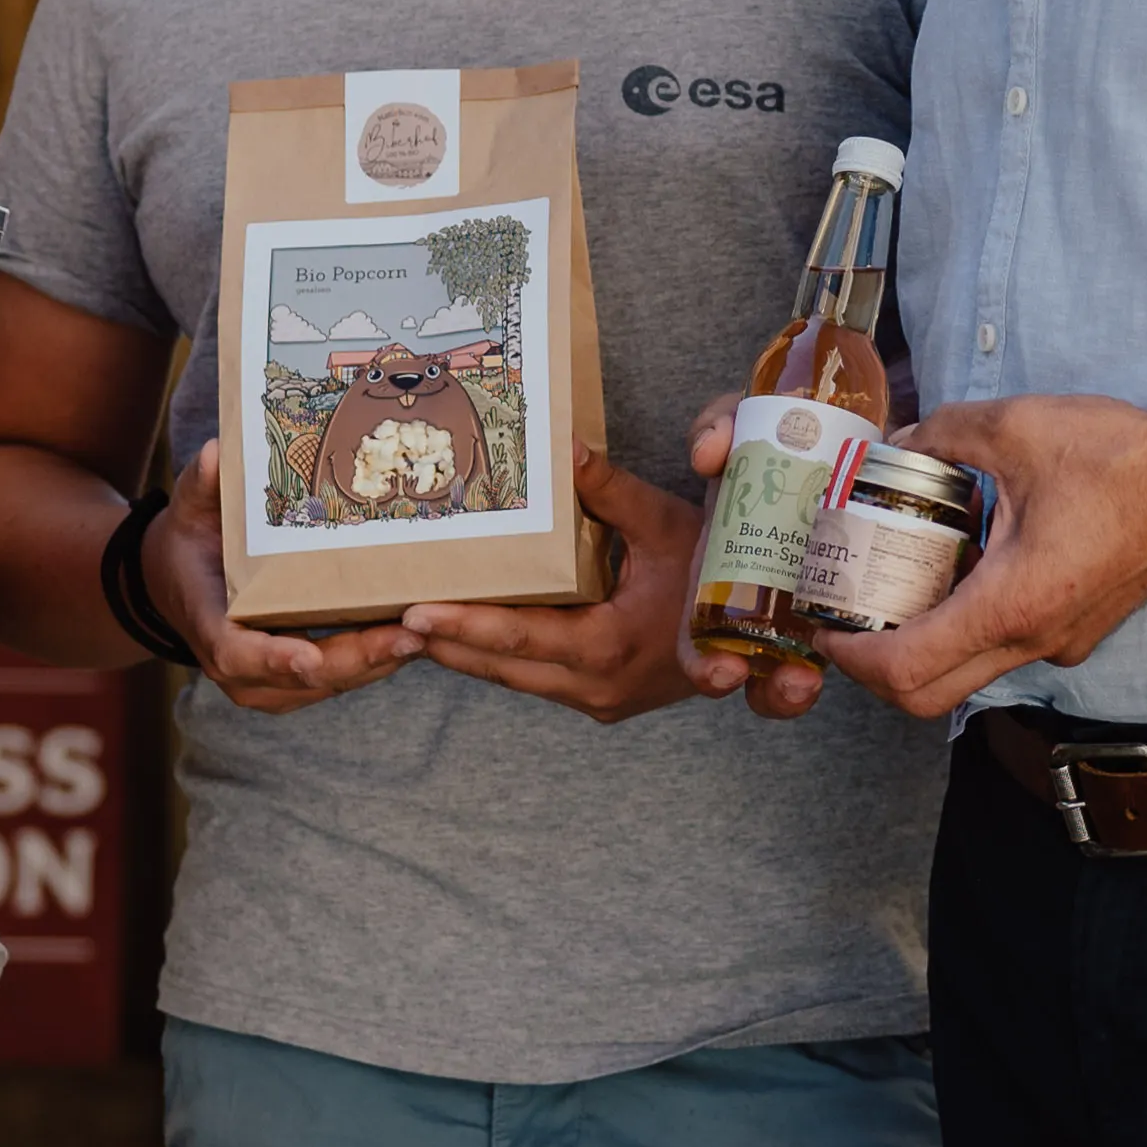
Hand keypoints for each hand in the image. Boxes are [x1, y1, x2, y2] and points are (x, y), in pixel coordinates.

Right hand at [151, 437, 425, 715]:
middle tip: (409, 636)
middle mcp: (235, 665)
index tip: (308, 658)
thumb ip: (201, 484)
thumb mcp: (190, 507)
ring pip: (329, 683)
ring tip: (427, 635)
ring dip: (377, 664)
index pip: (234, 653)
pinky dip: (377, 663)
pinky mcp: (294, 682)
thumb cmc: (192, 539)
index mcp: (207, 622)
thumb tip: (214, 453)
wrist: (179, 579)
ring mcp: (265, 682)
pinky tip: (418, 638)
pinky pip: (339, 680)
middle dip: (357, 659)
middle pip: (301, 677)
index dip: (271, 660)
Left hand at [404, 453, 726, 722]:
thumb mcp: (666, 525)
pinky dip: (499, 656)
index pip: (518, 640)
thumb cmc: (718, 574)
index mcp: (609, 649)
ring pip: (514, 679)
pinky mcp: (603, 698)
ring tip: (410, 624)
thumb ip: (610, 491)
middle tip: (383, 619)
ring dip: (465, 652)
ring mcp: (600, 700)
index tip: (414, 615)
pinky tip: (466, 631)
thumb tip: (563, 446)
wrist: (762, 629)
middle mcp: (597, 688)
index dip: (463, 628)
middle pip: (501, 668)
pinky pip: (536, 679)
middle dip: (443, 643)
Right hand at [667, 398, 864, 719]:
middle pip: (750, 669)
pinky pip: (849, 645)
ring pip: (793, 673)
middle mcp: (757, 602)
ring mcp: (804, 607)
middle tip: (778, 679)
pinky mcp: (851, 601)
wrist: (839, 436)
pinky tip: (865, 652)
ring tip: (806, 681)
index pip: (699, 638)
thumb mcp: (741, 426)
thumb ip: (718, 427)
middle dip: (759, 688)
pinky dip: (851, 657)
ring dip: (793, 689)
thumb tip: (708, 455)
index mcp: (721, 573)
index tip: (723, 668)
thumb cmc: (778, 442)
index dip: (703, 662)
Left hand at [823, 390, 1146, 721]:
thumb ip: (942, 434)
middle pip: (928, 695)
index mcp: (1012, 603)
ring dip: (919, 647)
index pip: (908, 669)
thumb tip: (895, 442)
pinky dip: (962, 628)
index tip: (824, 626)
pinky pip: (1001, 651)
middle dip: (874, 669)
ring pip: (965, 676)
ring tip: (890, 587)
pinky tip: (953, 568)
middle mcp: (1034, 641)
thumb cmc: (1123, 459)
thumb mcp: (1016, 427)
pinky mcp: (1075, 634)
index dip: (851, 658)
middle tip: (845, 620)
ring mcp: (1059, 646)